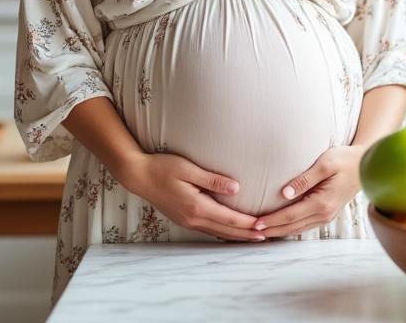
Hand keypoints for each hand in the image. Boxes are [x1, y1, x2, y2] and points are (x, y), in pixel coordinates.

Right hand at [122, 152, 265, 241]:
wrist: (138, 175)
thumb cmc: (162, 167)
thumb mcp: (189, 169)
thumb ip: (213, 179)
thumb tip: (237, 188)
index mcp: (196, 206)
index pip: (229, 218)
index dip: (248, 223)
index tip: (264, 226)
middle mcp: (193, 218)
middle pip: (226, 230)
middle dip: (247, 234)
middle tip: (266, 237)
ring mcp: (187, 221)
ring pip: (218, 232)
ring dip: (236, 236)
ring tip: (253, 237)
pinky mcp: (184, 218)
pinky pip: (209, 229)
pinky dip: (223, 232)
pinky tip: (230, 231)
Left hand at [252, 146, 364, 238]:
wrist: (366, 166)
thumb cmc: (345, 160)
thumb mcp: (325, 163)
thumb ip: (304, 179)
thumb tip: (284, 193)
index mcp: (322, 203)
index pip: (291, 216)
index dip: (272, 220)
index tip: (255, 223)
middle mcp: (325, 214)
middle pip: (292, 227)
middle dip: (271, 230)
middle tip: (251, 231)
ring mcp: (327, 216)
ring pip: (298, 229)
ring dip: (279, 231)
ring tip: (261, 232)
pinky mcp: (327, 214)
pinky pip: (304, 225)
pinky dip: (290, 228)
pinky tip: (279, 226)